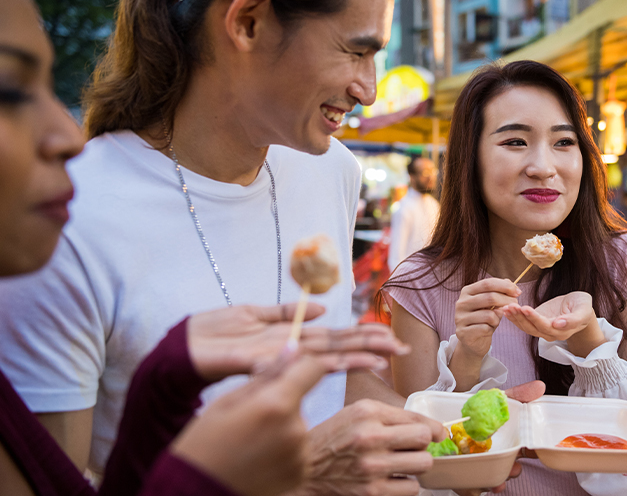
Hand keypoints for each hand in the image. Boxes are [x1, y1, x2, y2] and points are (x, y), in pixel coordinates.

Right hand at [172, 350, 378, 495]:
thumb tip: (294, 347)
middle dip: (282, 401)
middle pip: (301, 399)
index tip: (286, 371)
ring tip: (251, 441)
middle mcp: (296, 428)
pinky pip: (298, 447)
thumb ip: (266, 374)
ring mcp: (300, 453)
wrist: (196, 493)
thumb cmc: (204, 443)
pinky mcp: (301, 471)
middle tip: (250, 419)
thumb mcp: (228, 401)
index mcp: (276, 404)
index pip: (312, 368)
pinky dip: (283, 448)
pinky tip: (258, 456)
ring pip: (298, 423)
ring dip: (282, 426)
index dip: (301, 365)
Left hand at [187, 302, 409, 380]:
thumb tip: (324, 309)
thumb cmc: (214, 332)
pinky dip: (310, 362)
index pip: (334, 337)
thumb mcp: (253, 312)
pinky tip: (336, 361)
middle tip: (400, 350)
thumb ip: (286, 310)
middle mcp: (289, 349)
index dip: (361, 337)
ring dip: (351, 357)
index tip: (390, 338)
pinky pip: (288, 360)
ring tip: (380, 358)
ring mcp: (275, 356)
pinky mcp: (254, 360)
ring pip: (320, 355)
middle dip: (368, 347)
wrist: (181, 348)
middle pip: (336, 347)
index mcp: (290, 337)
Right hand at [295, 400, 445, 495]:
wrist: (304, 470)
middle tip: (413, 447)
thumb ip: (389, 415)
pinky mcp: (372, 492)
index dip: (434, 427)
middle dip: (422, 444)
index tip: (438, 433)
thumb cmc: (332, 438)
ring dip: (416, 465)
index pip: (417, 419)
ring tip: (402, 463)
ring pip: (423, 464)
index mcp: (367, 412)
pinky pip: (411, 488)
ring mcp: (372, 466)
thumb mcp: (355, 412)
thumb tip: (429, 427)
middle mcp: (370, 436)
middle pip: (424, 439)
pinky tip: (392, 478)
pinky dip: (405, 484)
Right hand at [454, 279, 520, 358]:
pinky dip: (491, 328)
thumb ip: (500, 293)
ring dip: (498, 319)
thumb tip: (513, 286)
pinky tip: (488, 329)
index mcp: (467, 291)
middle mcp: (461, 303)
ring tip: (495, 321)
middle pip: (490, 297)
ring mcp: (460, 318)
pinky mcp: (462, 332)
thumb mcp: (492, 304)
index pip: (487, 283)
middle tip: (516, 306)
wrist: (473, 340)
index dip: (505, 286)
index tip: (518, 292)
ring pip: (489, 315)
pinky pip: (485, 328)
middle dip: (507, 301)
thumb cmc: (484, 319)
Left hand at [458, 381, 546, 494]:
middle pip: (509, 469)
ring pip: (490, 479)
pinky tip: (472, 486)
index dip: (532, 453)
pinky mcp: (461, 474)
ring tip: (496, 482)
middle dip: (512, 472)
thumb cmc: (477, 409)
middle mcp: (495, 455)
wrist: (447, 414)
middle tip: (514, 469)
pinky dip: (471, 490)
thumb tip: (540, 386)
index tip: (535, 453)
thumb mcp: (496, 400)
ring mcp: (479, 465)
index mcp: (507, 441)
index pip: (524, 451)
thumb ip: (518, 394)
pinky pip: (468, 488)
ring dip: (495, 482)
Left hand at [502, 291, 599, 342]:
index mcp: (562, 332)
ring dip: (515, 317)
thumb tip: (558, 324)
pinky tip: (506, 310)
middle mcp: (550, 333)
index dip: (535, 318)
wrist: (579, 306)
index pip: (545, 326)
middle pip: (532, 328)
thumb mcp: (583, 311)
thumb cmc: (583, 307)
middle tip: (511, 306)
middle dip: (521, 317)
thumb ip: (573, 319)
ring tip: (506, 307)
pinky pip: (523, 322)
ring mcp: (542, 329)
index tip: (526, 308)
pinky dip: (514, 317)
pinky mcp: (536, 322)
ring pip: (526, 326)